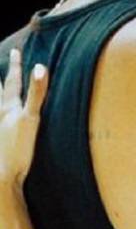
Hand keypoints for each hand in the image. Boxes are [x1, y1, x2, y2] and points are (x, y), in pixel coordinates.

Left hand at [0, 49, 48, 191]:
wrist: (2, 177)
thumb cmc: (17, 149)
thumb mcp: (31, 118)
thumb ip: (37, 93)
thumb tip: (40, 67)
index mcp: (8, 107)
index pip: (12, 81)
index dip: (15, 65)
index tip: (16, 51)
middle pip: (0, 90)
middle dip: (2, 78)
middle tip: (2, 63)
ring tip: (1, 91)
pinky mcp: (1, 140)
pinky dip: (1, 117)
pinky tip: (3, 119)